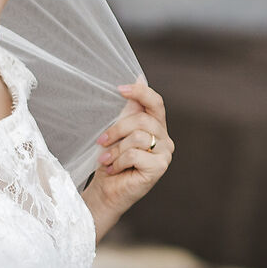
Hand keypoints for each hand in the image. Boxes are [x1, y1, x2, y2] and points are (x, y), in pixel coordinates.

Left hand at [82, 81, 172, 239]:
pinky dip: (118, 161)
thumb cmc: (111, 162)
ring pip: (137, 137)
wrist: (107, 191)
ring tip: (106, 159)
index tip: (120, 88)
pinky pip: (135, 154)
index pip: (155, 102)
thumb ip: (129, 109)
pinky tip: (114, 169)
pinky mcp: (159, 168)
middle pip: (142, 119)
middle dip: (116, 129)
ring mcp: (165, 153)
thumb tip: (139, 76)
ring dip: (115, 149)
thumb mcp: (117, 132)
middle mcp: (165, 138)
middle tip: (101, 141)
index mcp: (156, 126)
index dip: (140, 92)